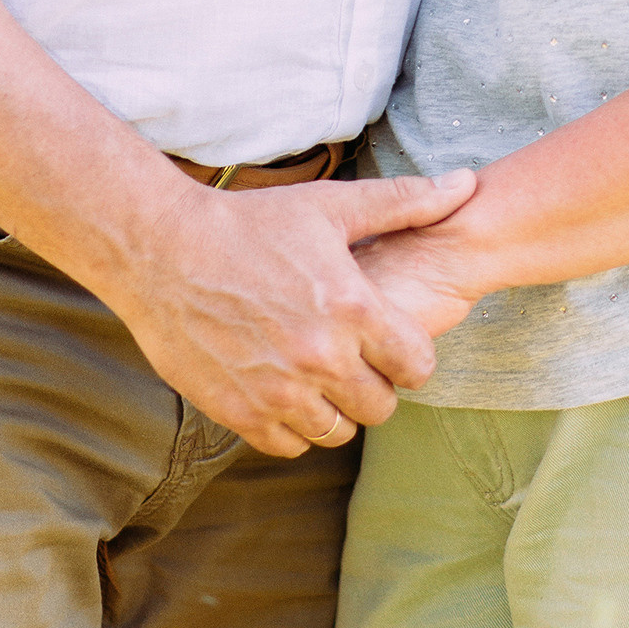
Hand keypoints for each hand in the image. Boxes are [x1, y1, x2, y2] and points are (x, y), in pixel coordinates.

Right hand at [109, 169, 477, 458]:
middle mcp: (321, 357)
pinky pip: (290, 444)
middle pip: (381, 406)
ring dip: (336, 408)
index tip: (391, 342)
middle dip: (375, 384)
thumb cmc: (250, 222)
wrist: (161, 249)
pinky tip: (284, 388)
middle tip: (353, 359)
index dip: (410, 355)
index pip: (417, 366)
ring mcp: (279, 390)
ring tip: (318, 374)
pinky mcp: (240, 412)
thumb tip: (467, 183)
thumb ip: (404, 202)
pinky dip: (293, 425)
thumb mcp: (331, 205)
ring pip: (338, 431)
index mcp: (352, 307)